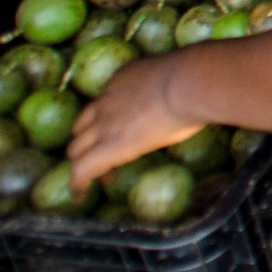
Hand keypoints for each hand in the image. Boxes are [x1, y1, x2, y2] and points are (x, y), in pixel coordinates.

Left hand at [68, 55, 199, 188]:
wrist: (189, 83)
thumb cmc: (195, 77)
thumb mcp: (173, 75)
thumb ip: (170, 85)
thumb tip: (187, 95)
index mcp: (122, 79)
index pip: (103, 103)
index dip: (106, 119)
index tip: (119, 131)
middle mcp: (106, 101)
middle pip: (80, 126)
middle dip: (87, 142)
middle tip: (104, 155)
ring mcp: (104, 124)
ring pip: (76, 148)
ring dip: (83, 161)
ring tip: (97, 177)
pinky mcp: (109, 147)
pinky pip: (82, 170)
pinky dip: (78, 184)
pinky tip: (80, 196)